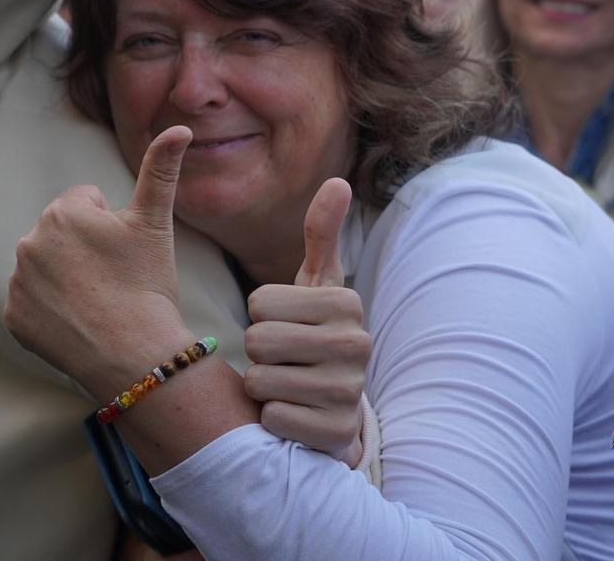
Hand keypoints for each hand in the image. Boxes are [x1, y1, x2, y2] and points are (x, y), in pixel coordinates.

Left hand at [5, 126, 197, 399]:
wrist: (135, 355)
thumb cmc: (148, 284)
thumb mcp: (155, 222)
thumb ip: (161, 168)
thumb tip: (180, 126)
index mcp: (62, 211)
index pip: (87, 205)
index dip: (111, 229)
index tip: (124, 256)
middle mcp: (29, 241)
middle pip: (64, 237)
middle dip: (85, 252)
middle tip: (113, 281)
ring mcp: (18, 282)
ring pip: (47, 269)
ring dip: (67, 280)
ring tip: (98, 302)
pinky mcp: (13, 317)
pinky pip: (32, 305)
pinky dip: (51, 312)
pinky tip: (77, 322)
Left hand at [242, 177, 369, 464]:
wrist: (335, 407)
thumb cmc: (314, 335)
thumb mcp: (317, 286)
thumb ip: (320, 234)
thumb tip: (336, 180)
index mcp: (346, 303)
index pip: (259, 301)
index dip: (260, 316)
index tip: (284, 325)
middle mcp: (356, 345)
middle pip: (258, 340)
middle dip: (258, 353)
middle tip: (282, 359)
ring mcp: (348, 391)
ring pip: (261, 381)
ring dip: (263, 387)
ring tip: (287, 384)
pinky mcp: (335, 433)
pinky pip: (272, 419)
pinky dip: (272, 420)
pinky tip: (293, 413)